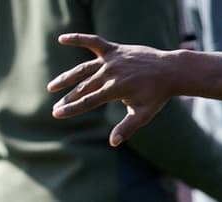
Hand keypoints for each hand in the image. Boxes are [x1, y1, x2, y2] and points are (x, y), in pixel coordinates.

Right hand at [48, 35, 170, 145]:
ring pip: (83, 69)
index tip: (57, 113)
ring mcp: (111, 60)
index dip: (71, 108)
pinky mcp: (114, 50)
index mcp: (116, 89)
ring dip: (66, 78)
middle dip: (67, 98)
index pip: (88, 101)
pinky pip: (92, 41)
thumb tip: (113, 142)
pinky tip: (61, 39)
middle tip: (54, 108)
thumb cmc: (157, 95)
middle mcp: (110, 73)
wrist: (169, 70)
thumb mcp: (143, 114)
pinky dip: (77, 39)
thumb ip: (127, 127)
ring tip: (52, 87)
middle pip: (83, 87)